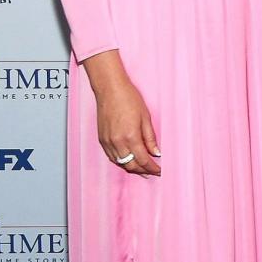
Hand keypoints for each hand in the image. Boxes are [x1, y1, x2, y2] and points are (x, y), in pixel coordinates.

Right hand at [83, 51, 160, 176]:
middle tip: (153, 172)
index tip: (159, 171)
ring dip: (132, 168)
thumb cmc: (128, 99)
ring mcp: (107, 142)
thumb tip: (156, 153)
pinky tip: (128, 161)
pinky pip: (111, 156)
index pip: (144, 160)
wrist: (109, 89)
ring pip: (120, 163)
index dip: (153, 168)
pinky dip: (121, 161)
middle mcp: (117, 142)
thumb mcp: (146, 117)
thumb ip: (150, 138)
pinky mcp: (101, 139)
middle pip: (131, 165)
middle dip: (143, 171)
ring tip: (142, 170)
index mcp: (131, 137)